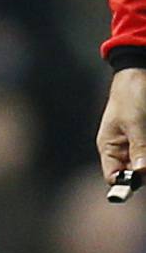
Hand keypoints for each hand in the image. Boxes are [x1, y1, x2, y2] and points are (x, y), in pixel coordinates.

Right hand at [97, 68, 145, 188]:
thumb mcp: (135, 122)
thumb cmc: (131, 94)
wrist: (141, 72)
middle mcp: (123, 149)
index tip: (142, 174)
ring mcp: (138, 143)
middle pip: (135, 171)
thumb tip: (141, 172)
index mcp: (110, 147)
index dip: (127, 181)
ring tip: (145, 135)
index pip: (114, 176)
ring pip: (144, 162)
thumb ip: (139, 147)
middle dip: (144, 168)